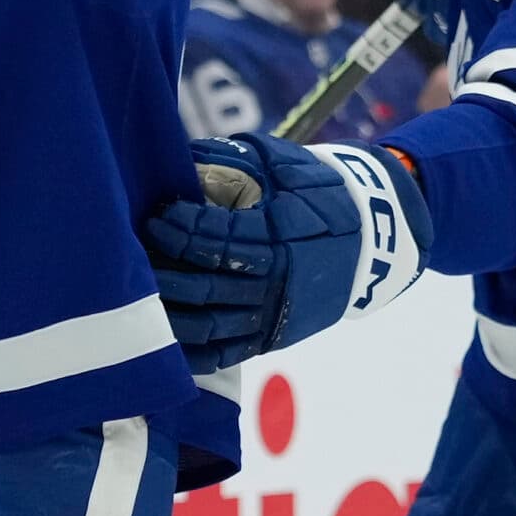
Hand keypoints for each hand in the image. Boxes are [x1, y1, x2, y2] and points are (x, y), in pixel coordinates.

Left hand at [144, 134, 426, 372]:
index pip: (216, 238)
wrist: (380, 237)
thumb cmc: (323, 190)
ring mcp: (276, 314)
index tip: (156, 216)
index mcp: (281, 236)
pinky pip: (226, 354)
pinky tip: (162, 339)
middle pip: (205, 286)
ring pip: (210, 325)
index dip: (179, 228)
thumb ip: (234, 161)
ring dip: (169, 313)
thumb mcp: (286, 164)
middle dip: (163, 271)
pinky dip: (191, 351)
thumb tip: (181, 161)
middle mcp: (278, 281)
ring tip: (139, 295)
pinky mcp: (276, 336)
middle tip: (135, 257)